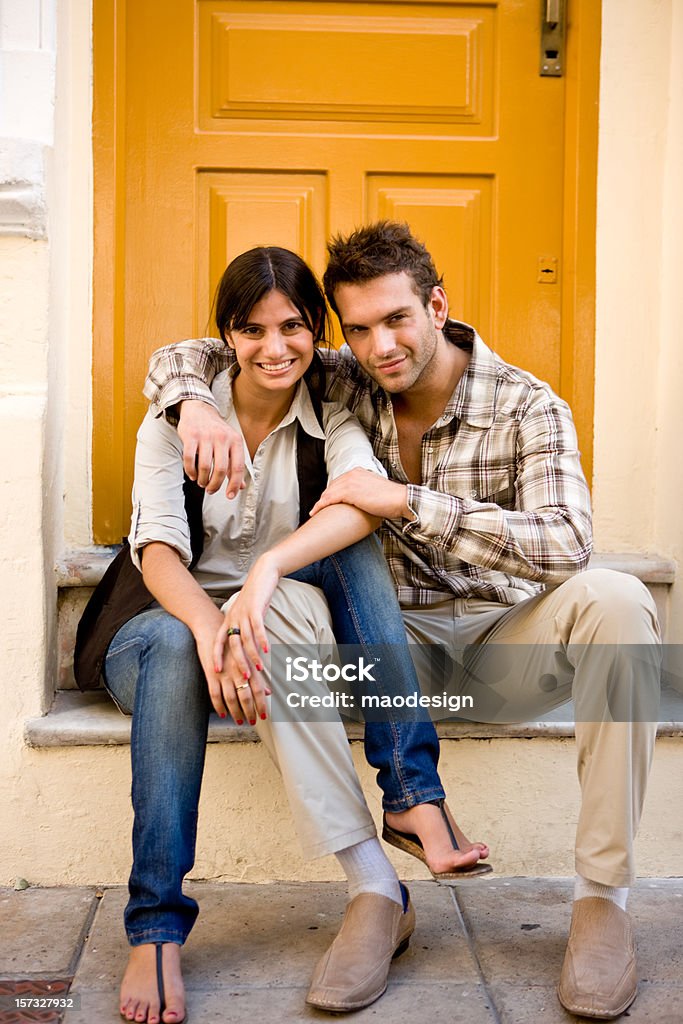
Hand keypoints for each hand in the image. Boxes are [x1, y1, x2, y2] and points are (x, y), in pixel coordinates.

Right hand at [177, 400, 245, 496]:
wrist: (199, 409)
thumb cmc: (216, 431)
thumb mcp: (231, 444)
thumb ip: (235, 464)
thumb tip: (242, 486)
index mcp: (235, 441)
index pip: (238, 467)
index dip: (234, 484)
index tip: (230, 496)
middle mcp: (222, 437)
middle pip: (221, 469)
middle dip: (215, 485)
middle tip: (210, 490)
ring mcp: (206, 436)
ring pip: (205, 466)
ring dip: (202, 479)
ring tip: (202, 482)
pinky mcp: (190, 435)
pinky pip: (189, 459)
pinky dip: (190, 471)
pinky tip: (192, 475)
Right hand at [194, 614, 270, 725]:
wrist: (211, 630)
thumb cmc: (233, 646)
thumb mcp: (247, 658)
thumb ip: (258, 676)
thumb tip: (269, 692)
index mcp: (248, 666)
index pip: (258, 689)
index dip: (261, 703)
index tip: (264, 716)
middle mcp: (237, 670)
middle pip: (245, 695)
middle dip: (250, 711)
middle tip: (253, 722)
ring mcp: (224, 673)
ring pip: (230, 698)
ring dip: (236, 712)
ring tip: (240, 721)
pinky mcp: (211, 674)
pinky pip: (214, 694)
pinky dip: (218, 706)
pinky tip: (223, 714)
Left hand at [214, 555, 280, 680]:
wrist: (262, 574)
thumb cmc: (255, 597)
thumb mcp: (245, 613)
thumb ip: (243, 628)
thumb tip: (246, 647)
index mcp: (229, 620)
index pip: (218, 641)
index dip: (216, 656)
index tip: (215, 672)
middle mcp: (233, 618)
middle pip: (232, 645)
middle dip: (237, 663)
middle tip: (243, 680)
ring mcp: (244, 613)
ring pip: (246, 639)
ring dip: (252, 655)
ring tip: (258, 669)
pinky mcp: (256, 608)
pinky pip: (258, 627)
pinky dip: (262, 639)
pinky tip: (267, 650)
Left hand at [310, 469, 409, 519]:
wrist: (400, 500)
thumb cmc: (392, 498)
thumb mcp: (376, 490)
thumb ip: (366, 491)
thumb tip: (364, 501)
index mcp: (360, 471)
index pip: (340, 481)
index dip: (332, 492)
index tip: (327, 500)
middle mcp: (353, 474)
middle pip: (332, 486)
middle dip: (324, 497)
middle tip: (319, 507)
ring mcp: (350, 482)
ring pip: (328, 492)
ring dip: (320, 503)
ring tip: (315, 511)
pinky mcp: (349, 492)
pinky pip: (329, 499)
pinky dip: (320, 506)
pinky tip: (316, 511)